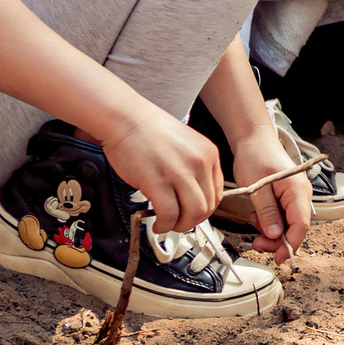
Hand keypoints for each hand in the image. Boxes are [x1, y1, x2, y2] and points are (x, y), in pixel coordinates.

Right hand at [99, 109, 224, 233]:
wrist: (126, 118)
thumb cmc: (149, 132)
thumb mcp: (186, 146)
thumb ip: (193, 169)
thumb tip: (192, 198)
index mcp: (209, 154)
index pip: (217, 194)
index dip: (204, 210)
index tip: (191, 214)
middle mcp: (199, 163)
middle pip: (207, 206)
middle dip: (192, 221)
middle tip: (178, 223)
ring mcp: (179, 172)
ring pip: (193, 213)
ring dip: (180, 226)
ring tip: (167, 224)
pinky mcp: (158, 181)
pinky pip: (169, 213)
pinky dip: (164, 224)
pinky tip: (157, 223)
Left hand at [229, 128, 312, 265]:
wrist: (253, 141)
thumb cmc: (256, 157)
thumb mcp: (257, 187)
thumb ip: (267, 212)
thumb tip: (275, 235)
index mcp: (298, 191)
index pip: (301, 225)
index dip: (291, 244)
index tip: (278, 257)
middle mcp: (300, 195)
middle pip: (295, 228)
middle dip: (277, 241)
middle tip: (257, 244)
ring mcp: (294, 197)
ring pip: (288, 225)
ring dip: (271, 231)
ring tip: (253, 224)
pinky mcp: (286, 198)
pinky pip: (282, 217)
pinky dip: (269, 222)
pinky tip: (256, 217)